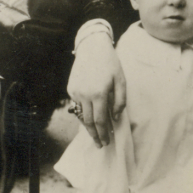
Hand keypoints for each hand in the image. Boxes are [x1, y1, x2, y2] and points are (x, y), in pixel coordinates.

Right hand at [67, 32, 125, 147]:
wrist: (92, 48)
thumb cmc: (110, 64)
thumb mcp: (121, 81)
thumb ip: (120, 101)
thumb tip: (116, 118)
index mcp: (99, 93)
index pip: (101, 120)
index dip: (104, 133)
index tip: (107, 141)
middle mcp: (84, 95)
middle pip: (89, 122)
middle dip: (95, 135)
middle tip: (101, 144)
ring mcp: (75, 92)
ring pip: (81, 115)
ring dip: (88, 126)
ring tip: (95, 134)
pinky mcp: (70, 88)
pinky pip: (77, 105)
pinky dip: (84, 112)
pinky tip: (90, 116)